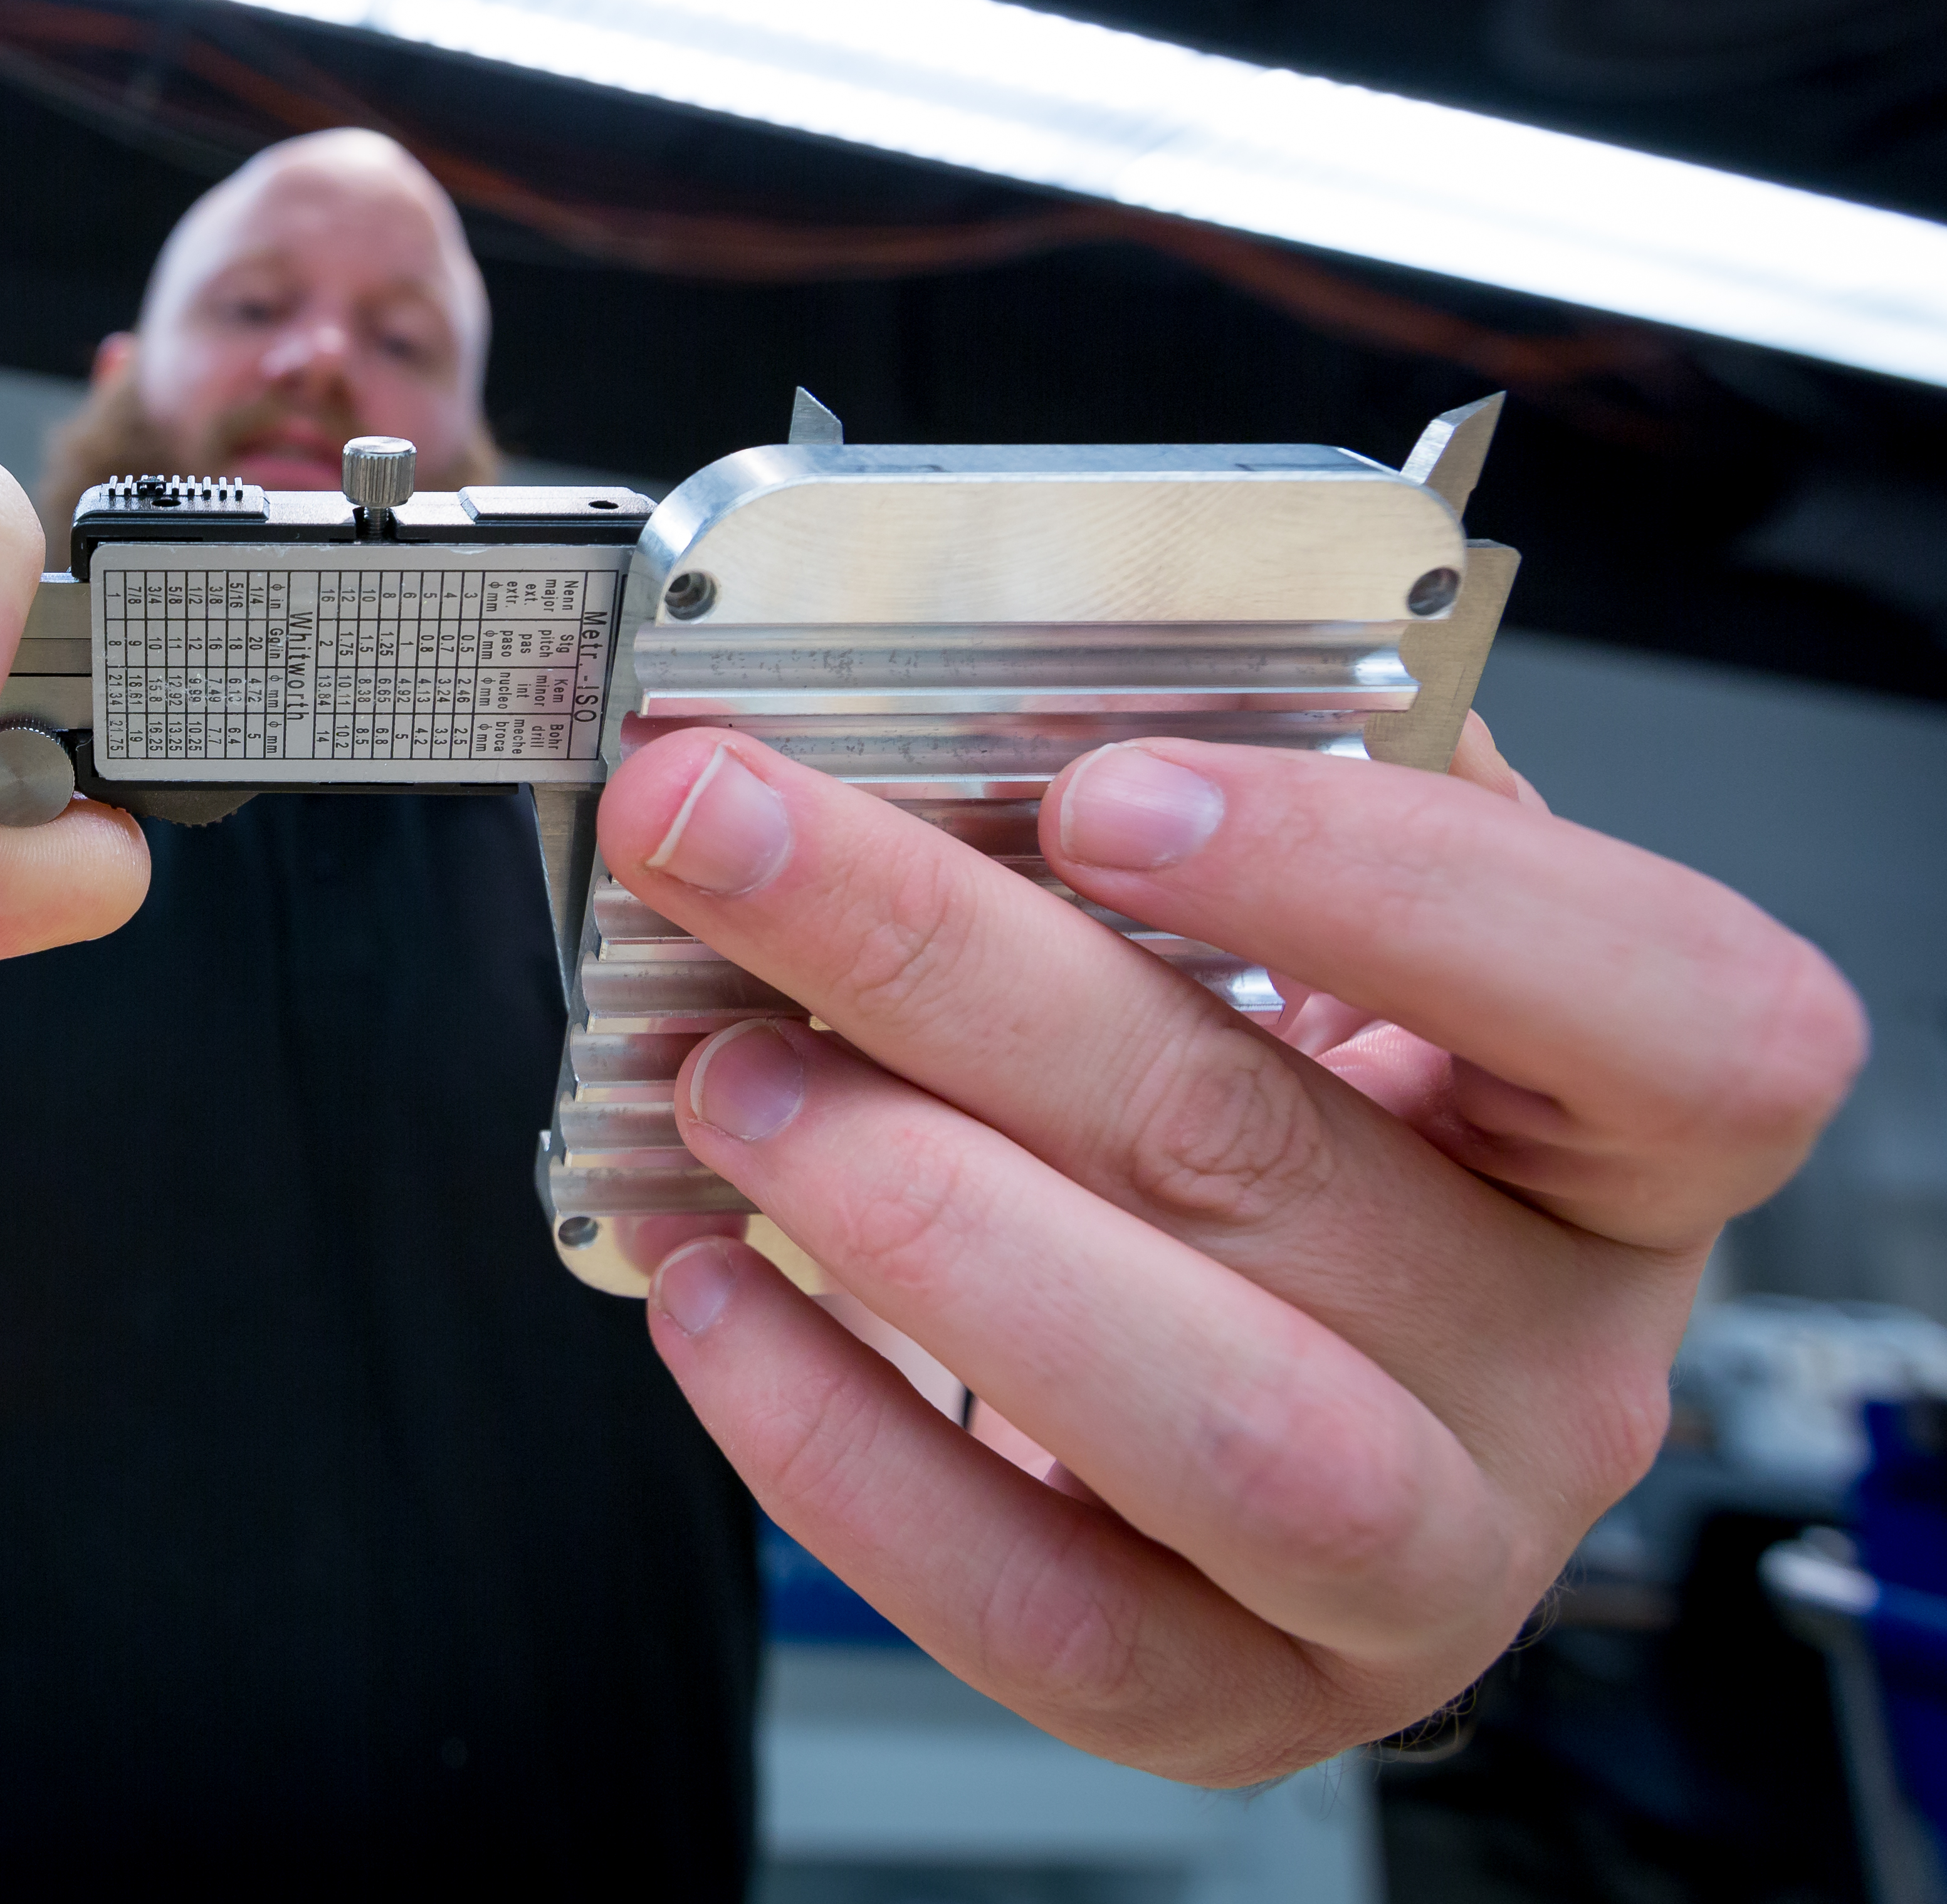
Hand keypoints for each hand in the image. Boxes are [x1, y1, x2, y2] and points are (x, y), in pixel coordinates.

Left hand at [592, 716, 1864, 1781]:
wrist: (1265, 1384)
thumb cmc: (1298, 1122)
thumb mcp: (1322, 935)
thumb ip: (1240, 801)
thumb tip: (998, 676)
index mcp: (1623, 1140)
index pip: (1655, 1011)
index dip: (1389, 890)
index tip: (1106, 791)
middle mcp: (1556, 1360)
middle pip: (1281, 1162)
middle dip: (956, 976)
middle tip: (733, 847)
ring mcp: (1420, 1558)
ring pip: (1206, 1419)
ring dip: (921, 1220)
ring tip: (728, 1086)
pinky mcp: (1239, 1694)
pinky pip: (1045, 1606)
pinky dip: (843, 1445)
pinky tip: (714, 1291)